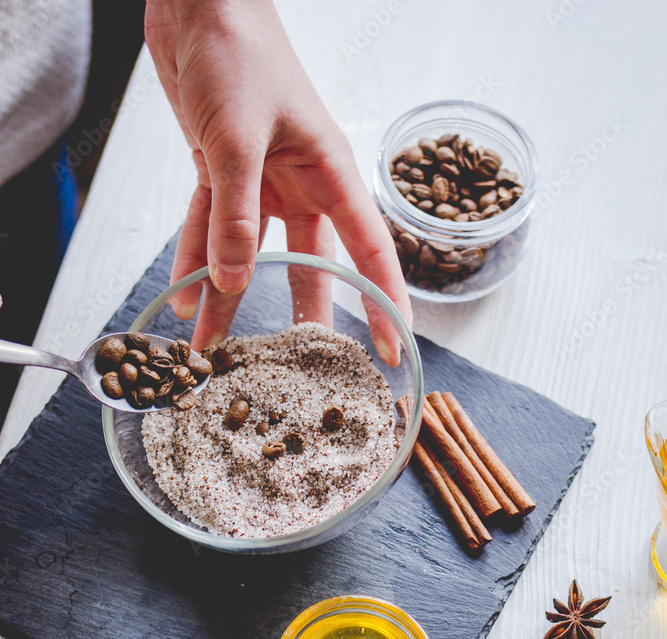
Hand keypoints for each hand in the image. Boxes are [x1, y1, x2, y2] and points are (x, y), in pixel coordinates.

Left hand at [144, 0, 411, 362]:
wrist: (196, 2)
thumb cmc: (238, 50)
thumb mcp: (238, 138)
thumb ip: (237, 216)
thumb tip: (235, 282)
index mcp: (329, 172)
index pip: (368, 250)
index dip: (381, 302)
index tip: (392, 347)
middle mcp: (301, 183)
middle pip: (311, 264)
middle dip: (305, 313)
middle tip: (305, 364)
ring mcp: (261, 180)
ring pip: (252, 254)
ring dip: (231, 296)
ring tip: (217, 344)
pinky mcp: (221, 172)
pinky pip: (210, 227)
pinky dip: (194, 257)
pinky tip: (183, 294)